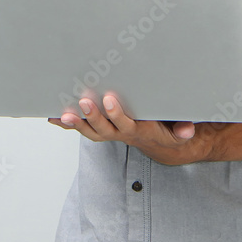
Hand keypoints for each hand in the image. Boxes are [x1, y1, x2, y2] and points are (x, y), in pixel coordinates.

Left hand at [47, 94, 214, 165]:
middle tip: (83, 101)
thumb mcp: (178, 132)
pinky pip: (81, 128)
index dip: (116, 114)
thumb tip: (188, 129)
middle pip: (103, 129)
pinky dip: (66, 124)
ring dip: (76, 123)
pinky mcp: (99, 129)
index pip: (126, 124)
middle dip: (92, 116)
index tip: (109, 99)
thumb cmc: (165, 130)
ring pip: (89, 131)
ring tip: (63, 114)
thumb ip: (182, 130)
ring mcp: (108, 133)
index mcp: (137, 131)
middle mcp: (119, 134)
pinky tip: (52, 116)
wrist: (158, 142)